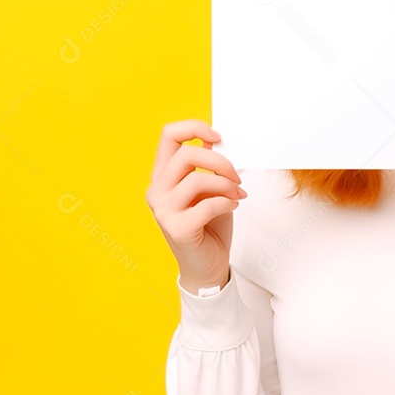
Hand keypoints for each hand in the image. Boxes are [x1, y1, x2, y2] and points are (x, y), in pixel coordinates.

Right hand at [145, 119, 246, 291]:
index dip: (194, 127)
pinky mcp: (177, 229)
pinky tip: (234, 204)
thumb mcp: (210, 189)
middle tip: (236, 175)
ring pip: (196, 179)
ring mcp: (163, 210)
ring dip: (226, 184)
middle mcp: (157, 190)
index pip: (168, 135)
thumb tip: (218, 141)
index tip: (218, 137)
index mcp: (162, 176)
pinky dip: (227, 201)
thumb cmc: (209, 226)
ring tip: (237, 192)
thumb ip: (209, 167)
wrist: (207, 267)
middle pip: (185, 154)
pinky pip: (206, 205)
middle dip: (219, 161)